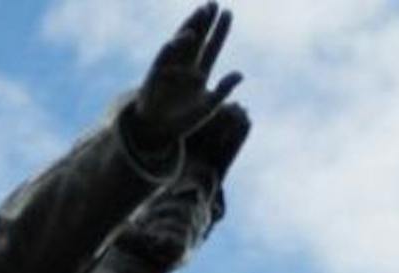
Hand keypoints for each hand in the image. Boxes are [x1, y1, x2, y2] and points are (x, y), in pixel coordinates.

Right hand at [127, 4, 242, 158]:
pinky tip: (188, 35)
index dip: (220, 31)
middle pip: (198, 39)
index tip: (228, 13)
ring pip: (182, 41)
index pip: (212, 47)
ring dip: (192, 25)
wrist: (158, 134)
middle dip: (205, 22)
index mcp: (200, 73)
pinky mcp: (157, 72)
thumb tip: (241, 74)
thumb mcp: (208, 108)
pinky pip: (167, 54)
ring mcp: (171, 67)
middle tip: (214, 4)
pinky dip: (177, 44)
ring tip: (203, 11)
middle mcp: (186, 66)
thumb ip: (223, 91)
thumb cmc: (183, 122)